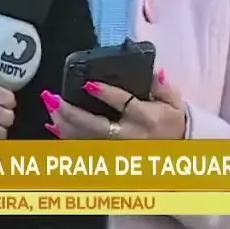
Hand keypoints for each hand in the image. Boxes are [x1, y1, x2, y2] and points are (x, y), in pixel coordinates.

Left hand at [40, 69, 186, 139]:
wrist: (179, 147)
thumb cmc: (172, 119)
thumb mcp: (174, 100)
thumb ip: (163, 85)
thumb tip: (155, 72)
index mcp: (146, 118)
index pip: (124, 104)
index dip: (106, 94)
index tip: (89, 85)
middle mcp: (130, 136)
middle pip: (97, 127)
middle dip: (73, 113)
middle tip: (54, 98)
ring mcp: (118, 149)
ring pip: (87, 139)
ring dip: (65, 124)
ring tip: (50, 106)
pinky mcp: (110, 155)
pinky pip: (84, 149)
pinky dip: (67, 139)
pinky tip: (53, 126)